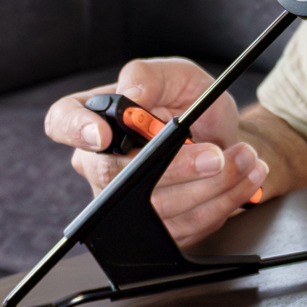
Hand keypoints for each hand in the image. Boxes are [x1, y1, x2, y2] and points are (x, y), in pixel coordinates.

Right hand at [44, 58, 268, 246]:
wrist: (227, 141)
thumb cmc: (194, 106)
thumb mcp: (179, 76)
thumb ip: (151, 77)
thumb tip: (133, 95)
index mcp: (97, 117)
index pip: (62, 121)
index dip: (75, 129)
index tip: (102, 133)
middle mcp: (99, 164)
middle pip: (116, 176)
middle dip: (175, 167)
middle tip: (217, 155)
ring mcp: (121, 203)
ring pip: (155, 207)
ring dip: (212, 185)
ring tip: (245, 159)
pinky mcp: (151, 230)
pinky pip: (182, 227)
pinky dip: (221, 203)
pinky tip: (243, 179)